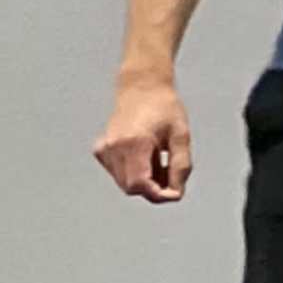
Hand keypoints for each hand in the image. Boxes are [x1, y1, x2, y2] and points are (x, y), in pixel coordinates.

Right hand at [96, 76, 195, 203]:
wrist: (141, 88)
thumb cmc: (164, 107)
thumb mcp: (181, 136)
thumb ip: (181, 167)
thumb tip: (176, 193)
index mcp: (134, 143)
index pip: (139, 185)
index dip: (158, 194)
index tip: (174, 192)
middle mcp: (114, 148)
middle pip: (132, 187)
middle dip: (154, 187)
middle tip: (171, 170)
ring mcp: (104, 150)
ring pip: (125, 183)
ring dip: (144, 180)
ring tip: (159, 159)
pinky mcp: (101, 151)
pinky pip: (118, 174)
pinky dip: (134, 172)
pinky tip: (145, 155)